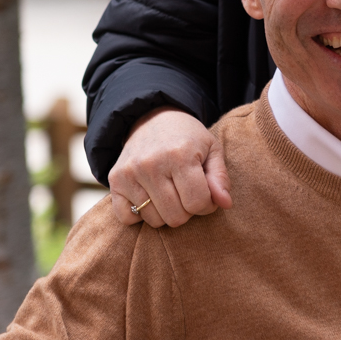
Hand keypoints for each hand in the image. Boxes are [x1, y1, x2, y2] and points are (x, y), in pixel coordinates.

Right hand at [108, 107, 230, 227]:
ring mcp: (130, 173)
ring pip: (154, 221)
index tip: (205, 194)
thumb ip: (220, 178)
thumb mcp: (211, 150)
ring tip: (169, 192)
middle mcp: (151, 164)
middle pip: (176, 217)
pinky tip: (149, 197)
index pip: (197, 203)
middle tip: (186, 192)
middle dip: (187, 210)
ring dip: (165, 213)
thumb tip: (225, 204)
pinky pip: (128, 218)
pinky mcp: (115, 181)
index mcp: (180, 155)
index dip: (207, 204)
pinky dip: (140, 214)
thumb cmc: (187, 138)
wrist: (152, 119)